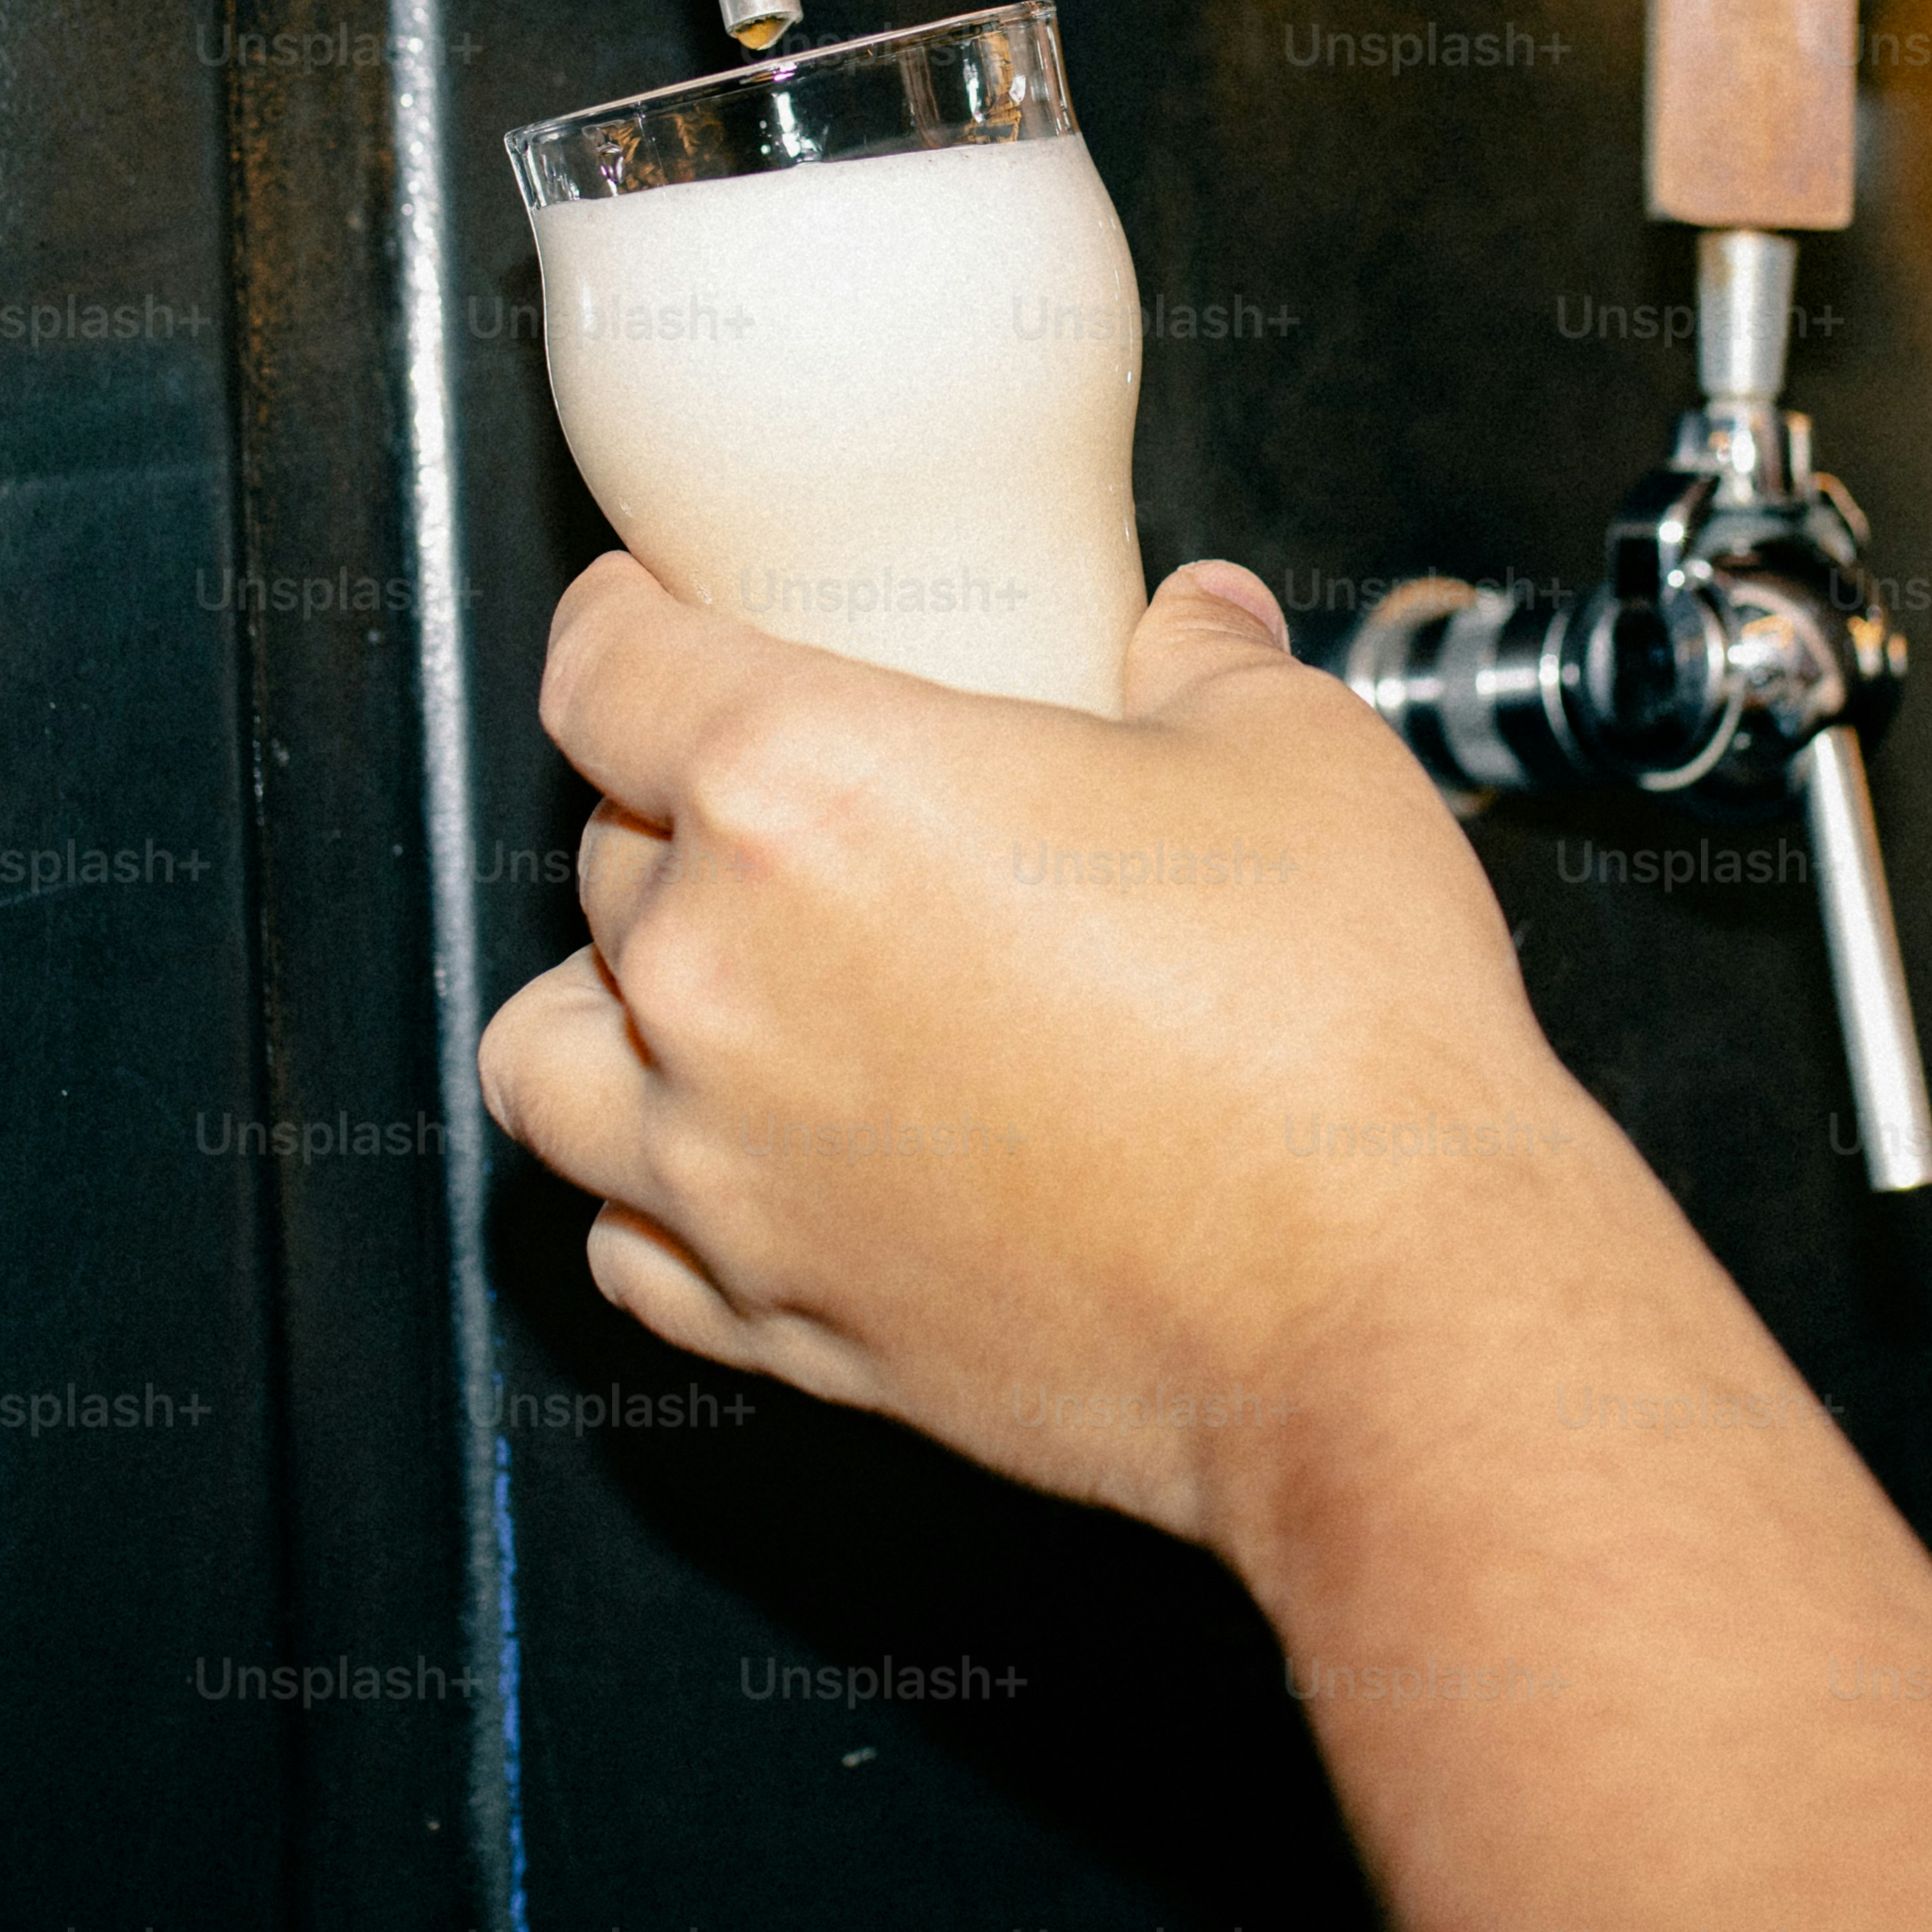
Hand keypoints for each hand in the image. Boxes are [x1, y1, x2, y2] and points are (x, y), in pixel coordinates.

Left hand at [474, 550, 1664, 1552]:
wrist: (1382, 1305)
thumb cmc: (1337, 1036)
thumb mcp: (1295, 754)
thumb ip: (1207, 664)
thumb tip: (1197, 626)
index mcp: (807, 791)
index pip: (607, 669)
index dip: (617, 620)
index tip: (641, 614)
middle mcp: (725, 978)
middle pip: (603, 854)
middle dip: (672, 812)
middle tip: (782, 809)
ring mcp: (731, 1168)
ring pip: (549, 1057)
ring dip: (604, 1005)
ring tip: (692, 986)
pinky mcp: (783, 1317)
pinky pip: (625, 1246)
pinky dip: (651, 1197)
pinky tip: (734, 1164)